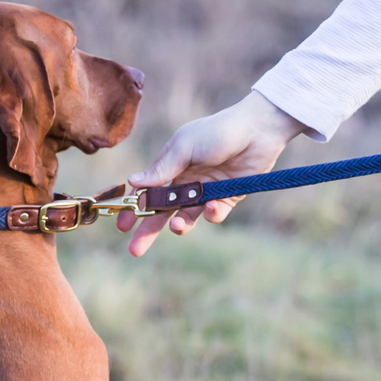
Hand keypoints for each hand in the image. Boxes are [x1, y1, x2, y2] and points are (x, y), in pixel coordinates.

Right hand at [117, 91, 307, 255]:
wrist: (258, 130)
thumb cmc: (217, 132)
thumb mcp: (184, 147)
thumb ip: (161, 168)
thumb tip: (131, 182)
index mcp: (171, 166)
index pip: (147, 192)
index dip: (134, 208)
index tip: (122, 226)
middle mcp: (186, 181)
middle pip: (162, 211)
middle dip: (148, 230)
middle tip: (135, 250)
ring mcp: (206, 191)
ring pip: (186, 216)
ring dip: (180, 225)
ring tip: (177, 228)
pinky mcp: (227, 198)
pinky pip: (213, 214)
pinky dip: (211, 214)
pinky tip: (212, 208)